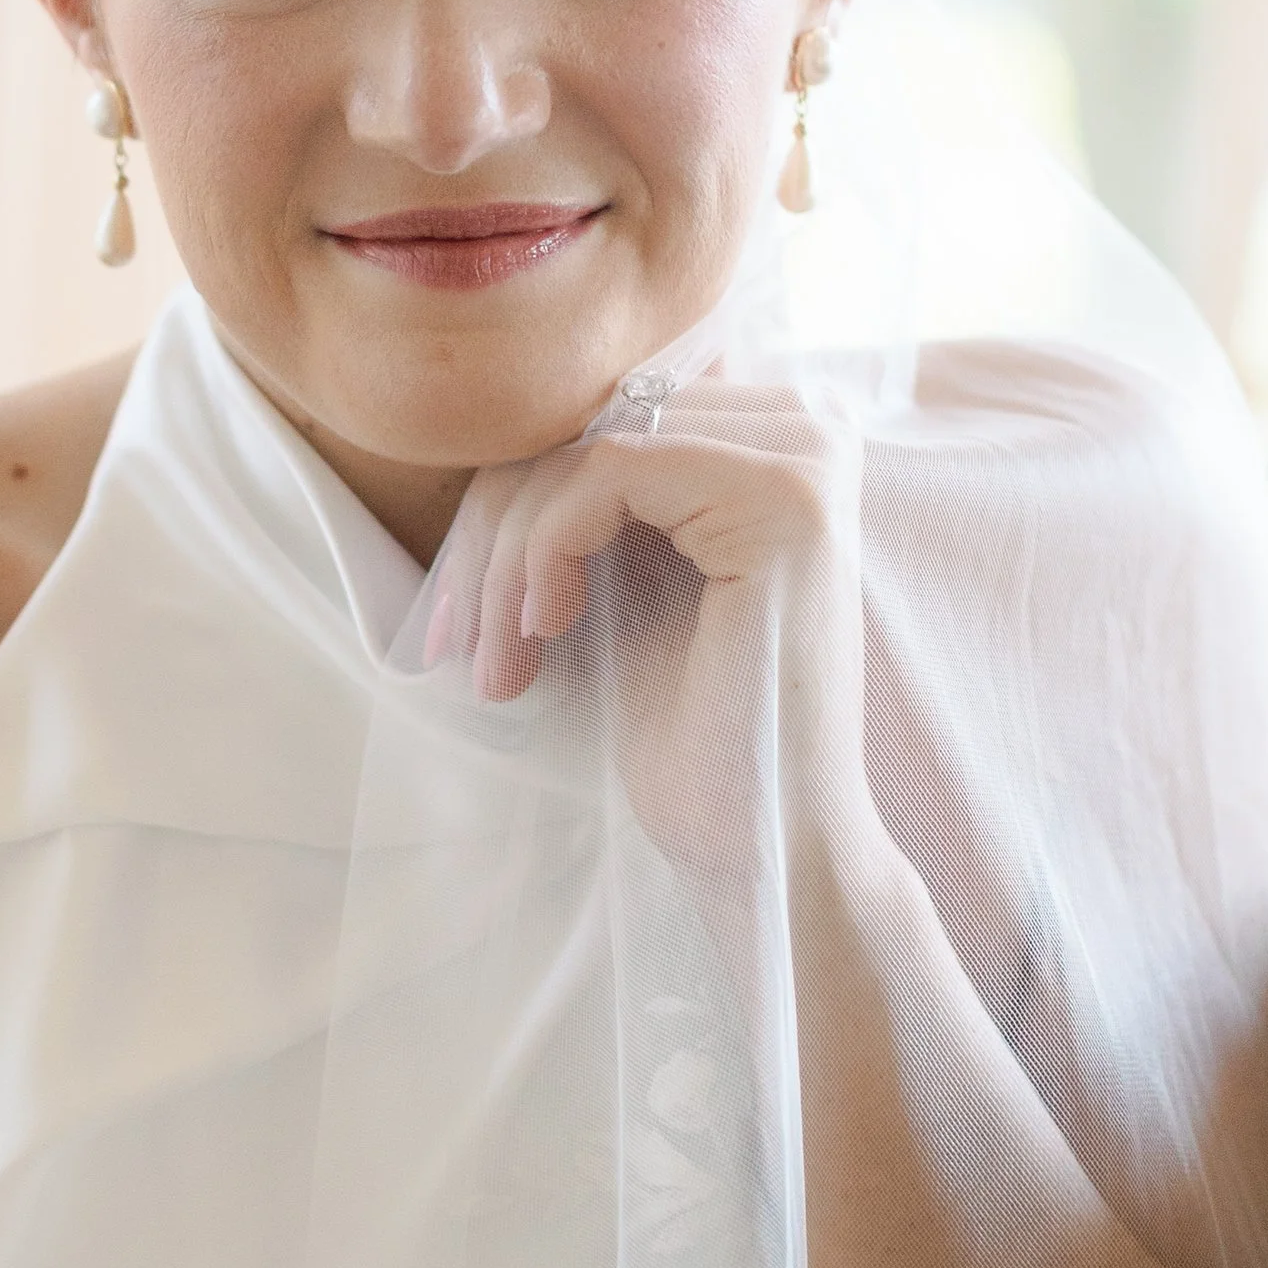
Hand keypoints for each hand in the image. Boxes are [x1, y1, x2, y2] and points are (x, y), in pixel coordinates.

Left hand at [424, 385, 887, 882]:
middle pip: (589, 421)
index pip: (601, 417)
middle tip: (460, 642)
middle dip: (495, 531)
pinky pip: (607, 472)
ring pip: (587, 446)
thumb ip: (584, 507)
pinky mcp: (786, 495)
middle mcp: (808, 428)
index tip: (459, 614)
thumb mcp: (620, 591)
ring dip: (509, 555)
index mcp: (775, 442)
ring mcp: (807, 456)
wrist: (769, 849)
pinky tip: (544, 633)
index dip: (509, 503)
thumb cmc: (697, 737)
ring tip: (499, 661)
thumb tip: (475, 445)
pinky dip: (544, 551)